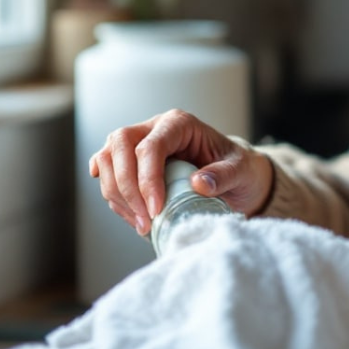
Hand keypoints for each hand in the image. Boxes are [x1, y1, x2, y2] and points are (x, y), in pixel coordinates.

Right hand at [88, 109, 273, 234]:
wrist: (236, 177)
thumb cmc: (239, 168)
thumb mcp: (241, 170)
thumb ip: (225, 175)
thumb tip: (198, 184)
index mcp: (179, 124)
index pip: (150, 146)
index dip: (147, 179)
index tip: (156, 209)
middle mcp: (154, 128)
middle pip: (119, 147)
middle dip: (126, 187)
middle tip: (145, 220)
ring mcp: (138, 144)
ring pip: (106, 161)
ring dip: (117, 196)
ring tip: (141, 224)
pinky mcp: (130, 163)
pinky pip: (108, 177)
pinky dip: (116, 200)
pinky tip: (134, 217)